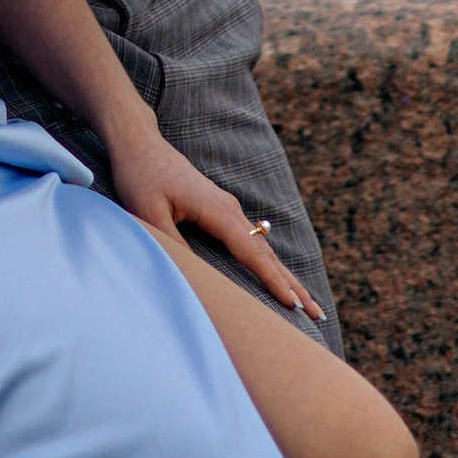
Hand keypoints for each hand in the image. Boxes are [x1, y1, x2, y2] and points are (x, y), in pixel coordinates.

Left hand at [108, 125, 320, 324]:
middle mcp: (229, 209)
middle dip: (293, 284)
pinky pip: (251, 241)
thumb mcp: (149, 214)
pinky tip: (275, 275)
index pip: (252, 253)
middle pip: (267, 253)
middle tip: (317, 313)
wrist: (140, 143)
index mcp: (217, 210)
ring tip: (305, 302)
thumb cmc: (141, 177)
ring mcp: (227, 208)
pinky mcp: (220, 210)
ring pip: (262, 248)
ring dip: (285, 275)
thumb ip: (174, 245)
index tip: (294, 305)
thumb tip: (198, 276)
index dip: (273, 280)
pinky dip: (268, 263)